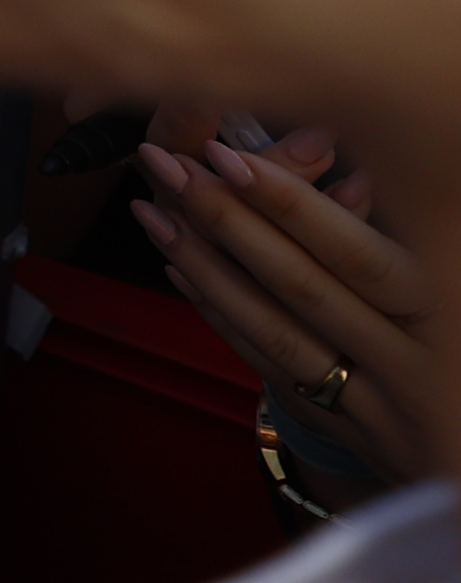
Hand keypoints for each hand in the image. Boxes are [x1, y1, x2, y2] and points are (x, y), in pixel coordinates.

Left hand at [140, 135, 433, 489]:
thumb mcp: (457, 270)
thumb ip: (409, 231)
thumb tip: (353, 168)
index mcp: (448, 313)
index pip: (356, 257)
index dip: (289, 205)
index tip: (226, 155)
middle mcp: (412, 364)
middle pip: (302, 288)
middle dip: (228, 221)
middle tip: (167, 166)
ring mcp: (376, 403)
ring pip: (275, 331)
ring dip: (206, 266)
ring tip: (151, 212)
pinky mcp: (344, 427)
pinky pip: (272, 367)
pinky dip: (224, 317)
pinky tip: (180, 272)